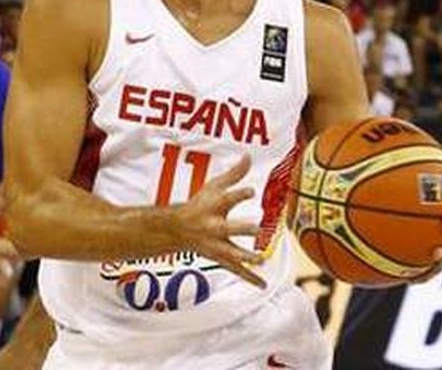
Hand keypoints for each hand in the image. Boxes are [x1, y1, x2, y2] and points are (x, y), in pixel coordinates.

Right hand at [171, 155, 265, 288]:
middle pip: (229, 228)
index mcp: (214, 207)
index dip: (239, 194)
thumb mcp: (214, 186)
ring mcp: (218, 245)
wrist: (177, 230)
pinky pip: (236, 270)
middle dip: (243, 229)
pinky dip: (250, 279)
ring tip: (261, 259)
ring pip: (232, 253)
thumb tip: (249, 156)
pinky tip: (263, 285)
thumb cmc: (199, 204)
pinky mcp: (221, 258)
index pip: (227, 199)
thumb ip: (234, 174)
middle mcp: (215, 227)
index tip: (251, 190)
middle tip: (257, 228)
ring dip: (246, 257)